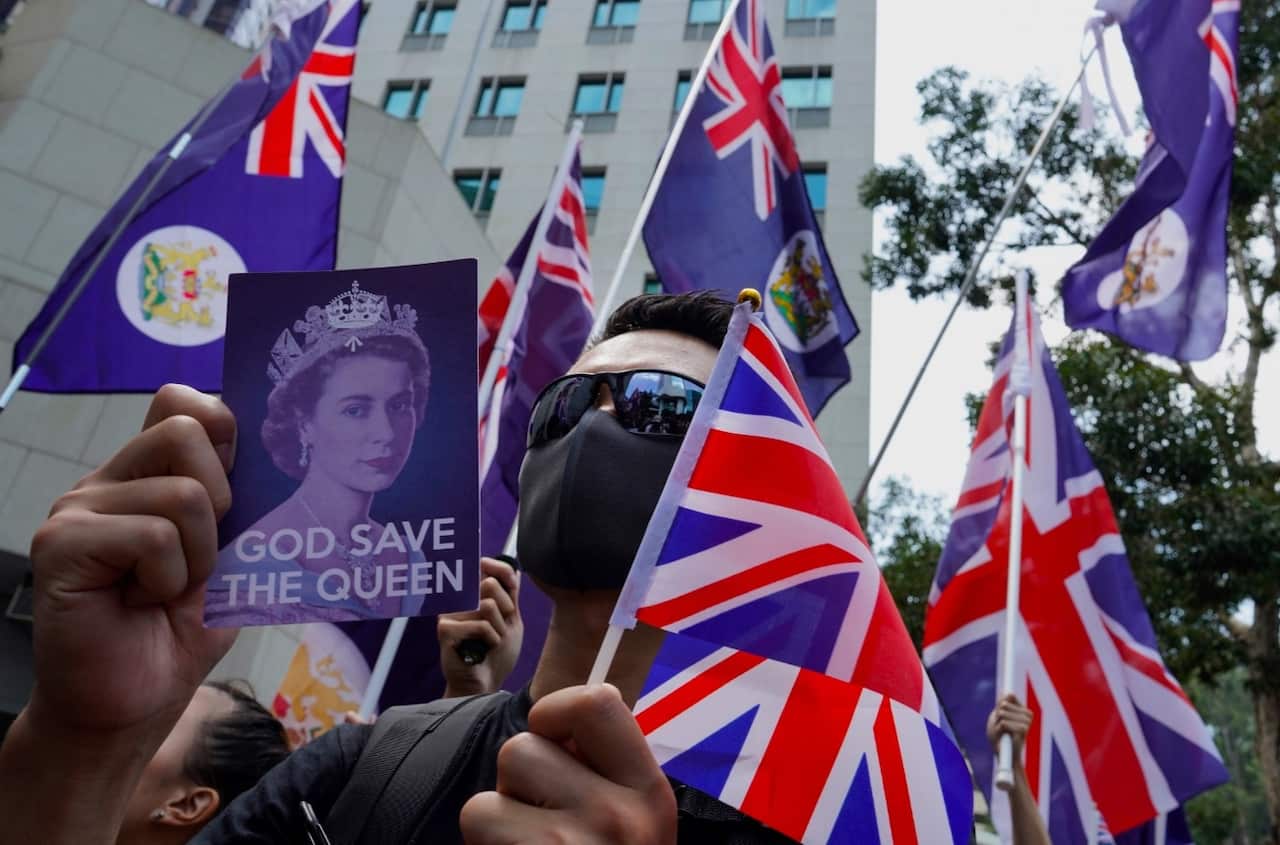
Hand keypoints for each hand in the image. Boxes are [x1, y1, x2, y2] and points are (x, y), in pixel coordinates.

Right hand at [25, 384, 237, 739]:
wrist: (133, 703)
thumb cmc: (178, 632)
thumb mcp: (228, 557)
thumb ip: (237, 504)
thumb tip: (270, 455)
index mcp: (146, 475)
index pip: (179, 401)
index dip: (220, 425)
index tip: (235, 482)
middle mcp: (107, 480)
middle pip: (186, 431)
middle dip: (219, 501)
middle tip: (199, 559)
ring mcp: (78, 507)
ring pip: (181, 493)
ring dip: (196, 557)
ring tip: (163, 591)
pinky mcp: (62, 544)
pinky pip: (152, 536)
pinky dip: (167, 578)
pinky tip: (139, 603)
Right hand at [438, 557, 523, 696]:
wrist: (485, 684)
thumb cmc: (497, 653)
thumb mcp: (510, 620)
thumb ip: (510, 595)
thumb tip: (514, 568)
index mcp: (473, 594)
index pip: (488, 567)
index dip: (504, 572)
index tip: (512, 585)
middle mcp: (458, 600)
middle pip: (490, 584)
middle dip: (505, 609)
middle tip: (500, 628)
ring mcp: (450, 613)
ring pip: (487, 605)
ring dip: (498, 629)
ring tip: (490, 642)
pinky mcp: (446, 629)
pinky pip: (481, 625)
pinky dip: (490, 640)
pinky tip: (482, 651)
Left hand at [459, 684, 676, 844]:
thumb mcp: (637, 819)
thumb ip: (603, 769)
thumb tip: (557, 716)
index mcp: (649, 792)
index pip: (595, 701)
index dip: (554, 712)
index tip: (555, 744)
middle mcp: (618, 818)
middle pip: (519, 750)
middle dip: (515, 785)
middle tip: (539, 820)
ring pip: (483, 801)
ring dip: (495, 824)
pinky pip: (475, 829)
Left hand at [987, 693, 1032, 760]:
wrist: (1005, 754)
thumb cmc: (1000, 735)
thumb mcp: (998, 716)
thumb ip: (1002, 704)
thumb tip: (1006, 692)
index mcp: (1023, 709)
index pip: (1007, 696)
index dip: (999, 707)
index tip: (1000, 717)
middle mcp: (1028, 714)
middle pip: (1003, 705)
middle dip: (997, 717)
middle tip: (1001, 728)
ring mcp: (1027, 721)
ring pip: (1002, 713)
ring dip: (998, 724)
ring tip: (1003, 733)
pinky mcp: (1024, 729)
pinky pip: (1004, 723)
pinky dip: (1000, 730)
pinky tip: (1005, 736)